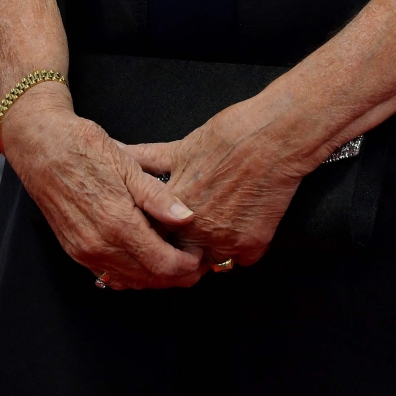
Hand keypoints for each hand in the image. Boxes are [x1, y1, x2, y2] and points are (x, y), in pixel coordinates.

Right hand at [0, 85, 206, 289]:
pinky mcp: (74, 249)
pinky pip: (110, 273)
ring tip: (177, 261)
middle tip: (198, 263)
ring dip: (155, 277)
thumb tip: (187, 217)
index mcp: (116, 223)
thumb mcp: (127, 164)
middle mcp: (98, 245)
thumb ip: (157, 197)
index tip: (202, 255)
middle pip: (148, 278)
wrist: (40, 145)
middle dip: (177, 275)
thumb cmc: (83, 148)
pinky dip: (132, 273)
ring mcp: (83, 251)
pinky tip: (145, 260)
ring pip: (129, 280)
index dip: (187, 266)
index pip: (162, 264)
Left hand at [129, 99, 306, 266]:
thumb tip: (120, 152)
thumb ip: (149, 159)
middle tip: (195, 229)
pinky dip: (241, 245)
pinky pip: (240, 260)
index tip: (161, 229)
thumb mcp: (182, 145)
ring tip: (222, 224)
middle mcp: (193, 230)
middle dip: (182, 247)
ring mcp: (222, 242)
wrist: (275, 136)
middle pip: (178, 255)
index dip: (155, 233)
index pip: (149, 236)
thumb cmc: (231, 133)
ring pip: (209, 262)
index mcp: (171, 205)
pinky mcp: (250, 246)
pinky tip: (244, 221)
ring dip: (212, 249)